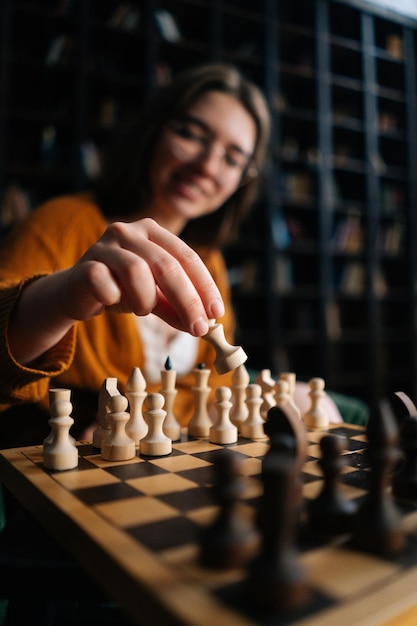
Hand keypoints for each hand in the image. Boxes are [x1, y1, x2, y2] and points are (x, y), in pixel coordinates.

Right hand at [60, 218, 224, 335]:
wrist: (75, 293)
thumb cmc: (121, 290)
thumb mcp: (154, 298)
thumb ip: (177, 307)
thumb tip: (204, 325)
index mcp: (153, 232)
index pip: (187, 257)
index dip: (204, 286)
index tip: (217, 313)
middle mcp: (129, 231)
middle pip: (167, 265)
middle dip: (187, 301)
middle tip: (199, 328)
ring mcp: (105, 245)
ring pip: (137, 271)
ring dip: (146, 299)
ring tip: (141, 309)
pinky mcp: (85, 265)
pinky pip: (107, 285)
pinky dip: (116, 299)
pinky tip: (112, 301)